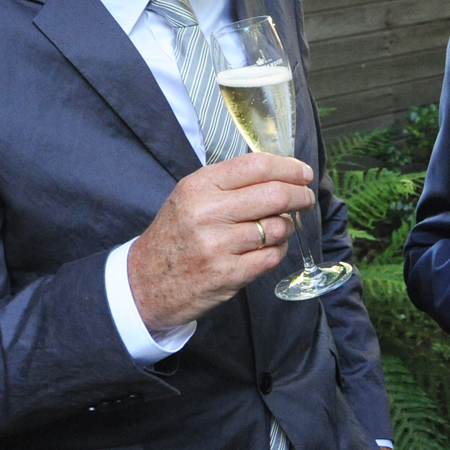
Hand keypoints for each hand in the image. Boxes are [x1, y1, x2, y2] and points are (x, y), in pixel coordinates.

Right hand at [127, 153, 314, 329]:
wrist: (144, 283)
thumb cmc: (175, 235)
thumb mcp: (190, 196)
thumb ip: (229, 182)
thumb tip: (280, 174)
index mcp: (200, 186)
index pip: (257, 166)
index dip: (288, 168)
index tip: (302, 173)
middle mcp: (208, 213)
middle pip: (274, 195)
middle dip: (299, 196)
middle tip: (305, 199)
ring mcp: (218, 246)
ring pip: (277, 227)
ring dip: (287, 226)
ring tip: (278, 227)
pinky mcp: (228, 275)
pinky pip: (271, 256)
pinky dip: (277, 250)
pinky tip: (267, 248)